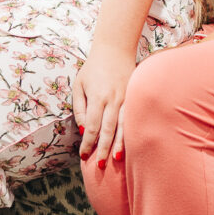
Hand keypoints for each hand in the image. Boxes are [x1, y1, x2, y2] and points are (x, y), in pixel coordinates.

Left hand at [73, 43, 136, 168]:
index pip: (91, 126)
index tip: (84, 155)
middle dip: (103, 148)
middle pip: (107, 129)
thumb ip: (80, 108)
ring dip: (120, 144)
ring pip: (123, 126)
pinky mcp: (134, 97)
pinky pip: (132, 118)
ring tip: (116, 160)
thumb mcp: (79, 85)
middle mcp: (112, 99)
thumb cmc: (93, 68)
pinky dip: (131, 132)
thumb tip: (82, 129)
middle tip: (99, 165)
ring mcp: (126, 98)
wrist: (115, 49)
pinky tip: (131, 143)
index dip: (87, 143)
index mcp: (97, 97)